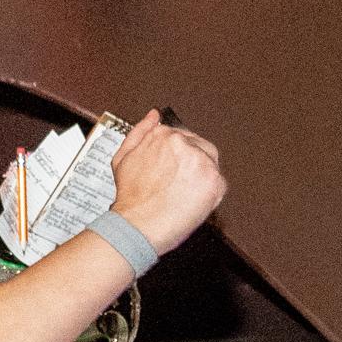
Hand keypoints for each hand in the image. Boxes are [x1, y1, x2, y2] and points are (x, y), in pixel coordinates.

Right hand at [107, 109, 226, 253]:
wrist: (137, 226)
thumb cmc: (130, 198)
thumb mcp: (123, 157)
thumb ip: (140, 131)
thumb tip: (153, 115)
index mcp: (164, 134)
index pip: (182, 137)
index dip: (178, 156)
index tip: (175, 168)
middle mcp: (184, 144)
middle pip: (200, 148)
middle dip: (193, 164)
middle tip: (180, 183)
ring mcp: (202, 162)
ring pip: (211, 164)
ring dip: (201, 178)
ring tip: (182, 194)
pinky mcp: (214, 181)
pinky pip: (219, 184)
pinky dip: (209, 194)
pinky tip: (191, 202)